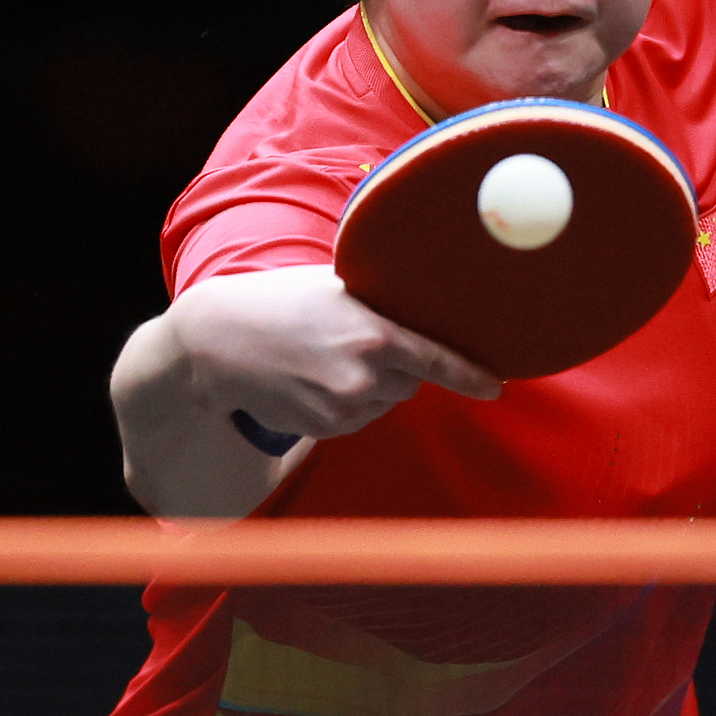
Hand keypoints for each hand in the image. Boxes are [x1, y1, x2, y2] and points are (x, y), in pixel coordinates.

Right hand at [169, 264, 499, 439]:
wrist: (219, 341)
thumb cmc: (280, 302)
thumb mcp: (335, 286)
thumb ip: (381, 298)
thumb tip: (423, 299)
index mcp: (374, 335)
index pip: (437, 361)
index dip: (471, 376)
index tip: (496, 386)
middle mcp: (364, 376)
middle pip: (410, 383)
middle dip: (396, 368)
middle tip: (355, 343)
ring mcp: (344, 407)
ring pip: (384, 402)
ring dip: (370, 387)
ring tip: (325, 359)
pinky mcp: (325, 429)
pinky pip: (358, 419)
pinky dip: (347, 405)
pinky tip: (314, 381)